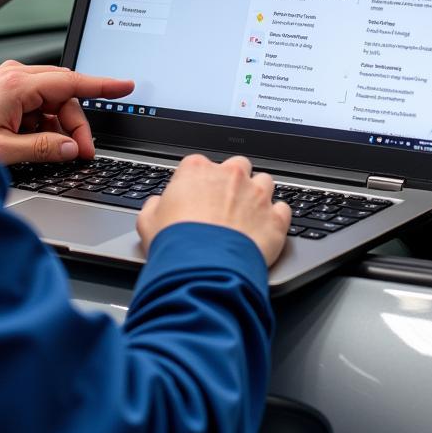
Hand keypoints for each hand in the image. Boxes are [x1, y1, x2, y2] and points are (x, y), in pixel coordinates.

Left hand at [0, 61, 133, 164]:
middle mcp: (13, 78)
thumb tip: (71, 148)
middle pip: (63, 95)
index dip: (102, 86)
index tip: (125, 86)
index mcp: (17, 86)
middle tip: (81, 153)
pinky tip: (35, 144)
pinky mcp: (0, 93)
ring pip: (49, 102)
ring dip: (58, 126)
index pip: (71, 82)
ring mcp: (6, 83)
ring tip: (55, 153)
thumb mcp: (3, 151)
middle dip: (77, 123)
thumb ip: (43, 149)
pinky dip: (41, 124)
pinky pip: (33, 106)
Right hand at [137, 155, 290, 265]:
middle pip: (238, 166)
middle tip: (225, 202)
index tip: (196, 196)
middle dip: (234, 180)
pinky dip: (277, 217)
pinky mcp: (275, 218)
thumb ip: (155, 206)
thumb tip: (157, 205)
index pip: (200, 164)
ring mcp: (256, 195)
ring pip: (265, 182)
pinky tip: (266, 228)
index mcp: (197, 170)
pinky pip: (283, 208)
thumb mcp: (147, 221)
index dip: (198, 182)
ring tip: (248, 215)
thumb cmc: (175, 243)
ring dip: (258, 195)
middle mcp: (230, 176)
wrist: (203, 268)